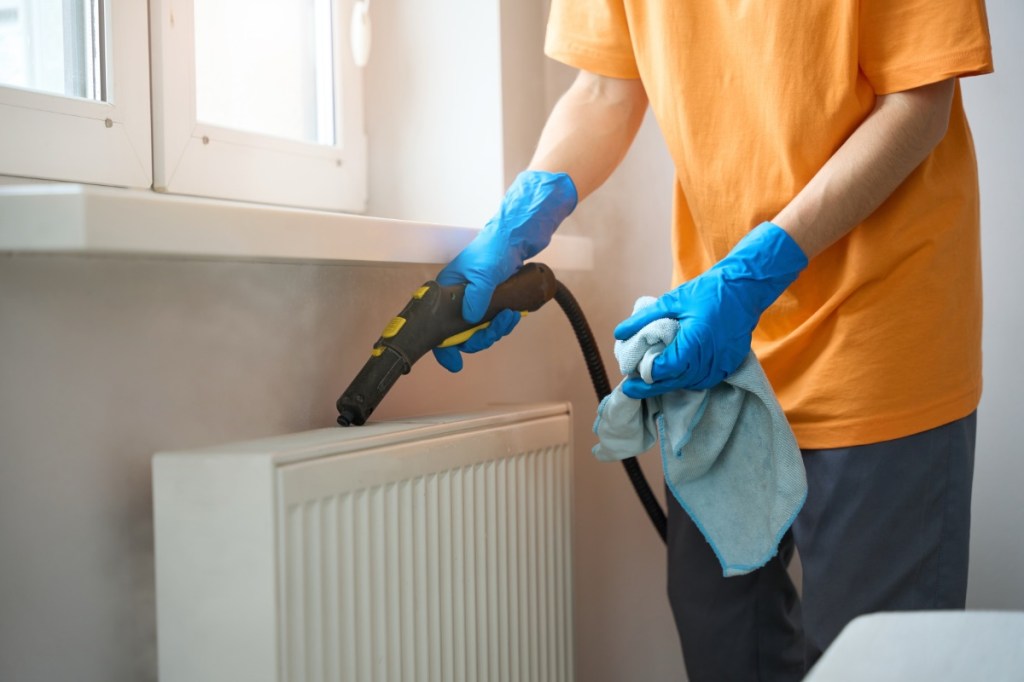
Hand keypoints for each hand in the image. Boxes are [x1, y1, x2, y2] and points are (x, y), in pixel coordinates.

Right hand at [431, 170, 576, 371]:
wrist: (519, 234)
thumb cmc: (495, 246)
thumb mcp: (483, 272)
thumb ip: (476, 297)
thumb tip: (472, 320)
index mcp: (448, 289)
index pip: (437, 324)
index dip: (444, 346)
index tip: (453, 362)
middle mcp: (460, 297)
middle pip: (463, 332)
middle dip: (480, 336)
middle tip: (495, 329)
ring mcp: (478, 300)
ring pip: (482, 329)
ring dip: (497, 329)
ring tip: (510, 317)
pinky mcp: (494, 299)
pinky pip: (496, 321)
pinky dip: (505, 322)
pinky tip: (515, 314)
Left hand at [615, 222, 806, 395]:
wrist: (744, 288)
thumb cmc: (708, 291)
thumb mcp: (672, 301)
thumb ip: (643, 319)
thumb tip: (619, 333)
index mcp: (695, 341)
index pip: (666, 368)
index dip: (647, 374)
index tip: (630, 375)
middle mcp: (710, 357)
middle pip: (676, 381)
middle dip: (652, 386)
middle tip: (631, 386)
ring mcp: (723, 364)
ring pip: (690, 384)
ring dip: (671, 383)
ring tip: (651, 380)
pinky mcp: (730, 365)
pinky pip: (705, 380)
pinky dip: (688, 379)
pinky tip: (676, 374)